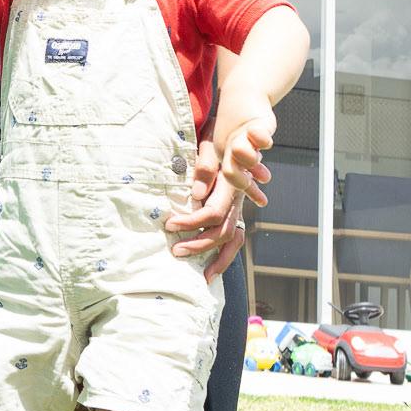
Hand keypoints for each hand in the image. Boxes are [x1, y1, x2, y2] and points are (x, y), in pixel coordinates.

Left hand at [165, 141, 247, 281]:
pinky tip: (213, 265)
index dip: (191, 223)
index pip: (212, 213)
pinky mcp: (235, 210)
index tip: (170, 225)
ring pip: (234, 240)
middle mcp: (237, 200)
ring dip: (219, 259)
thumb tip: (196, 193)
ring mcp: (239, 207)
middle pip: (223, 231)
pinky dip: (226, 254)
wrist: (240, 133)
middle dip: (199, 245)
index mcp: (230, 185)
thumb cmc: (219, 137)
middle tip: (176, 251)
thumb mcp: (211, 143)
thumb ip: (205, 165)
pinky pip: (235, 237)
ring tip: (203, 277)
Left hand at [220, 113, 274, 203]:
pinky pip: (258, 134)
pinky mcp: (255, 121)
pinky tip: (266, 143)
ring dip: (252, 161)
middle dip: (245, 181)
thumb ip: (241, 169)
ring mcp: (241, 134)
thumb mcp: (238, 148)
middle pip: (231, 171)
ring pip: (241, 153)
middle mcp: (230, 146)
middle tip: (261, 179)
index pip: (231, 178)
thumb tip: (245, 192)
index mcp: (225, 154)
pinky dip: (262, 141)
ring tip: (262, 162)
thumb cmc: (239, 124)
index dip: (247, 191)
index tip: (263, 202)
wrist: (243, 92)